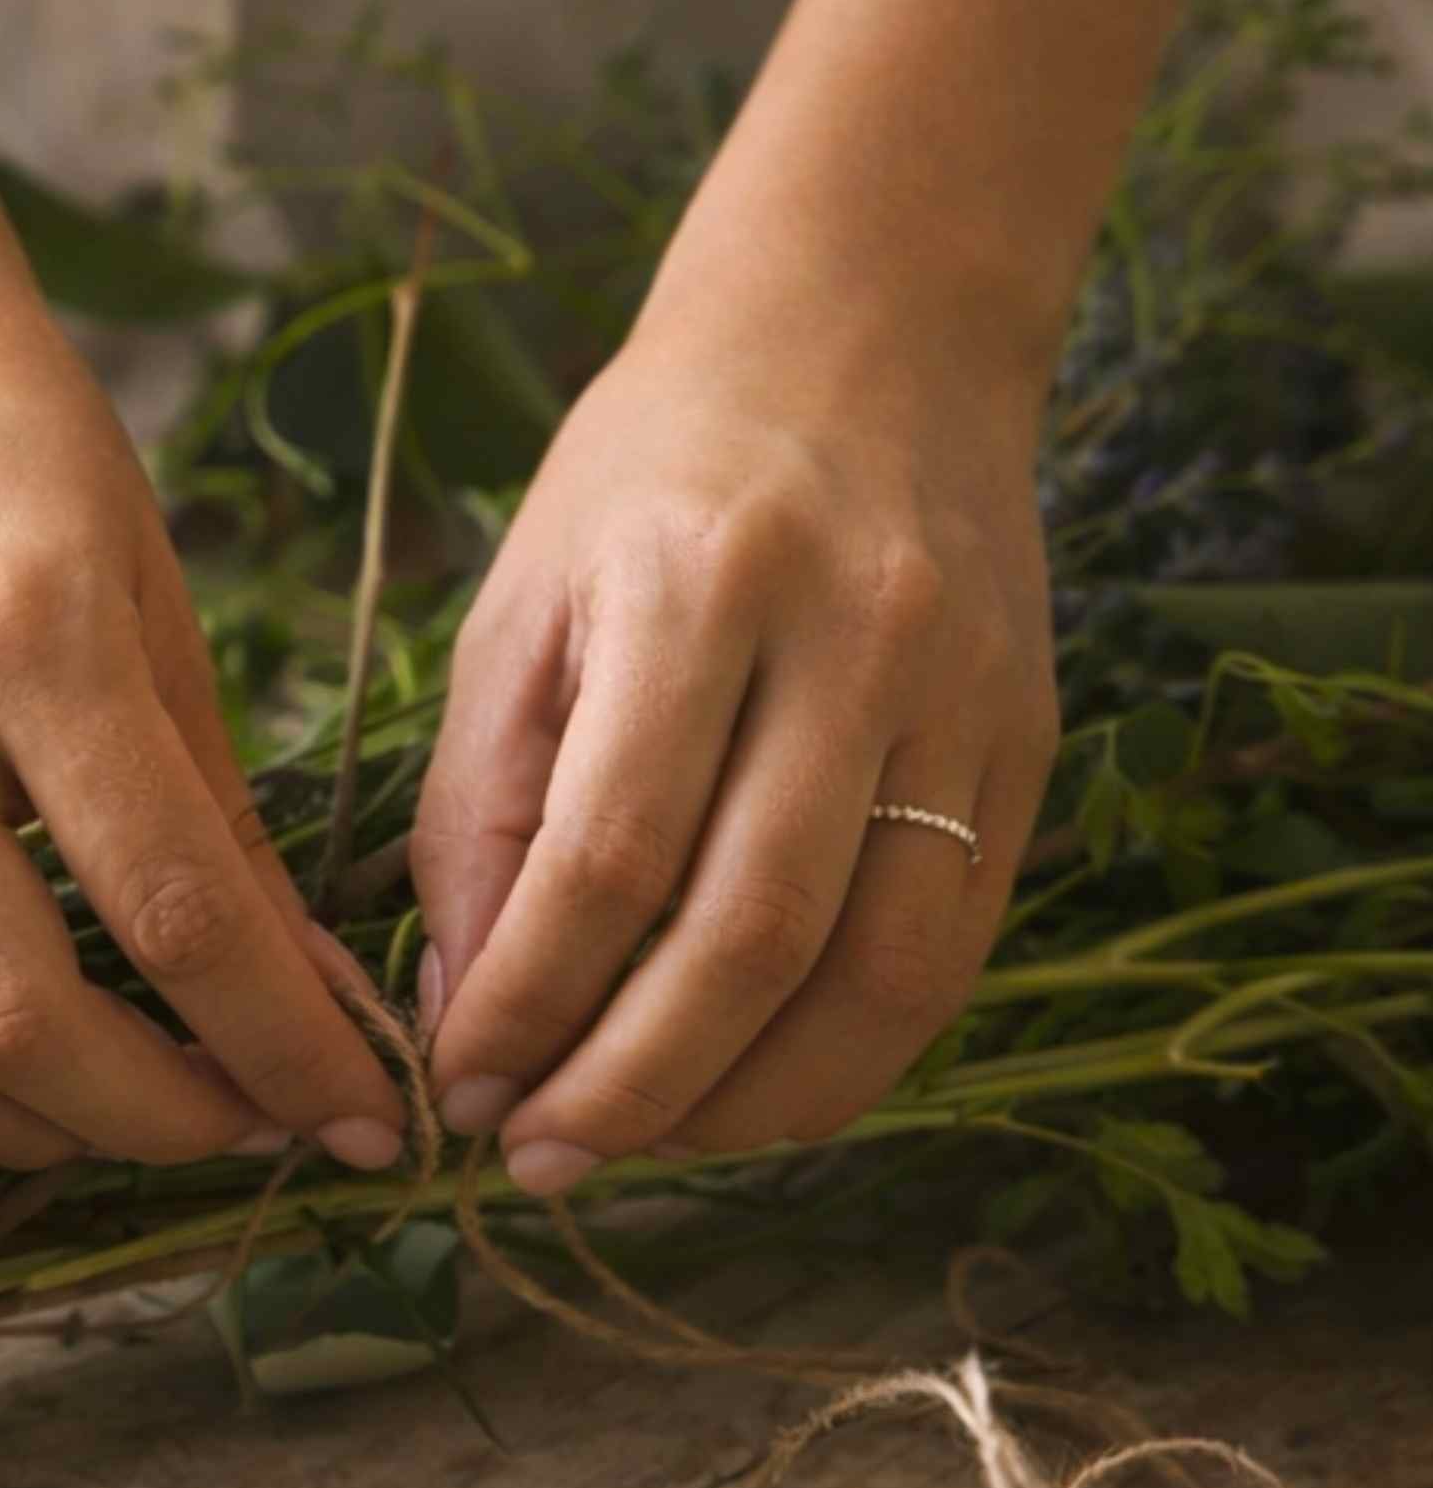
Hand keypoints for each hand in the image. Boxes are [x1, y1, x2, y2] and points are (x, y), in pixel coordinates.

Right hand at [0, 216, 404, 1172]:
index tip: (362, 1122)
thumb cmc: (14, 440)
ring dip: (0, 1128)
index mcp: (29, 618)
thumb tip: (312, 1010)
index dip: (283, 1048)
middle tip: (231, 1129)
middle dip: (150, 1121)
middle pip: (6, 1008)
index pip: (173, 906)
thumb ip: (217, 810)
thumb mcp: (151, 588)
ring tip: (89, 1114)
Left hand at [413, 264, 1059, 1191]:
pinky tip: (746, 1092)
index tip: (454, 1083)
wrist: (865, 330)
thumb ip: (483, 798)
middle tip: (529, 1157)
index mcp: (698, 583)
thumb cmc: (655, 470)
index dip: (528, 1000)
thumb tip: (463, 1004)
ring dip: (741, 1103)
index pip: (611, 855)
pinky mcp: (1032, 743)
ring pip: (874, 974)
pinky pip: (950, 952)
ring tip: (628, 1145)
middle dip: (626, 1084)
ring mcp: (963, 694)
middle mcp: (852, 639)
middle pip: (748, 936)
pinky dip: (846, 1055)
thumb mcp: (526, 595)